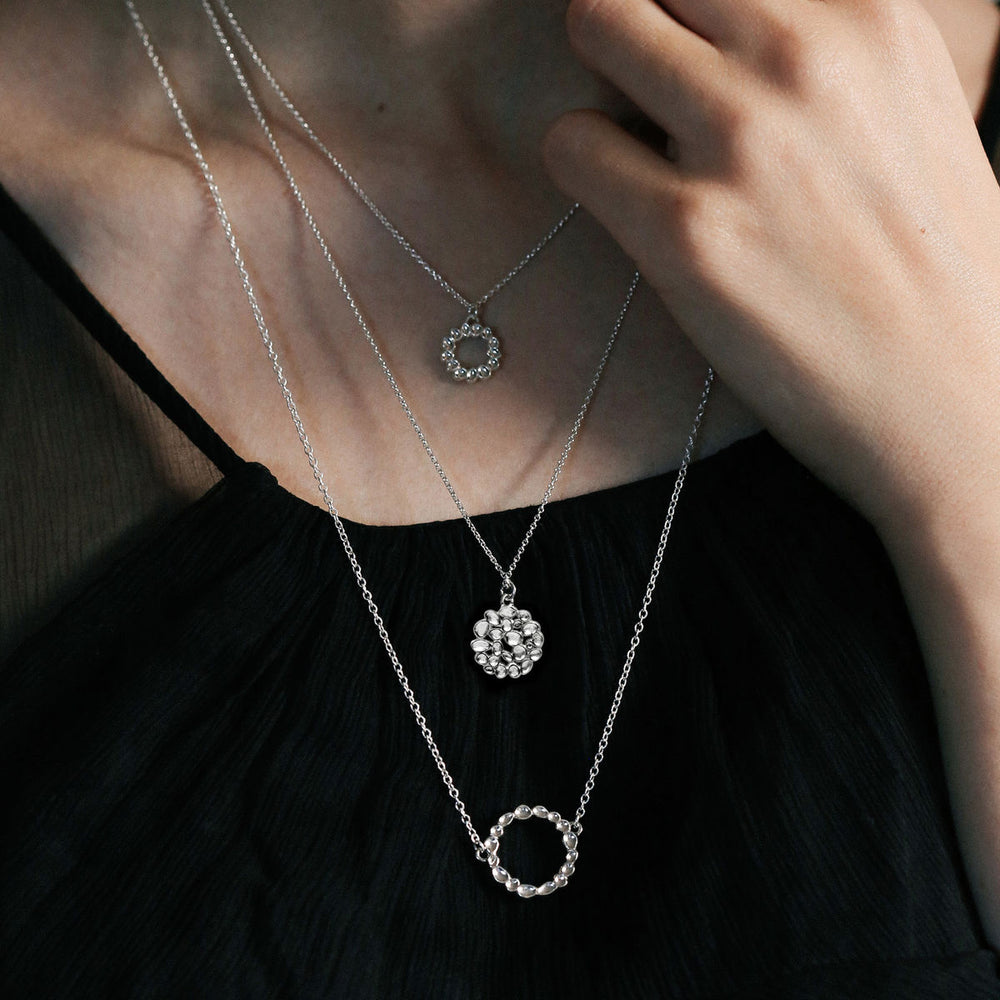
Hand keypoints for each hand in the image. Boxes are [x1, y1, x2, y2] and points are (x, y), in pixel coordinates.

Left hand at [543, 0, 999, 545]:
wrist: (956, 403)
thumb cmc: (930, 272)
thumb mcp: (911, 116)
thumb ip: (826, 58)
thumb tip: (723, 35)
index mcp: (870, 16)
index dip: (687, 6)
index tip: (678, 41)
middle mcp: (805, 55)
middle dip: (633, 22)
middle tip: (646, 92)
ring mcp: (741, 141)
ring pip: (596, 26)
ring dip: (602, 86)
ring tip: (639, 150)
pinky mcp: (684, 232)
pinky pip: (571, 145)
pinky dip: (584, 168)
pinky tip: (631, 210)